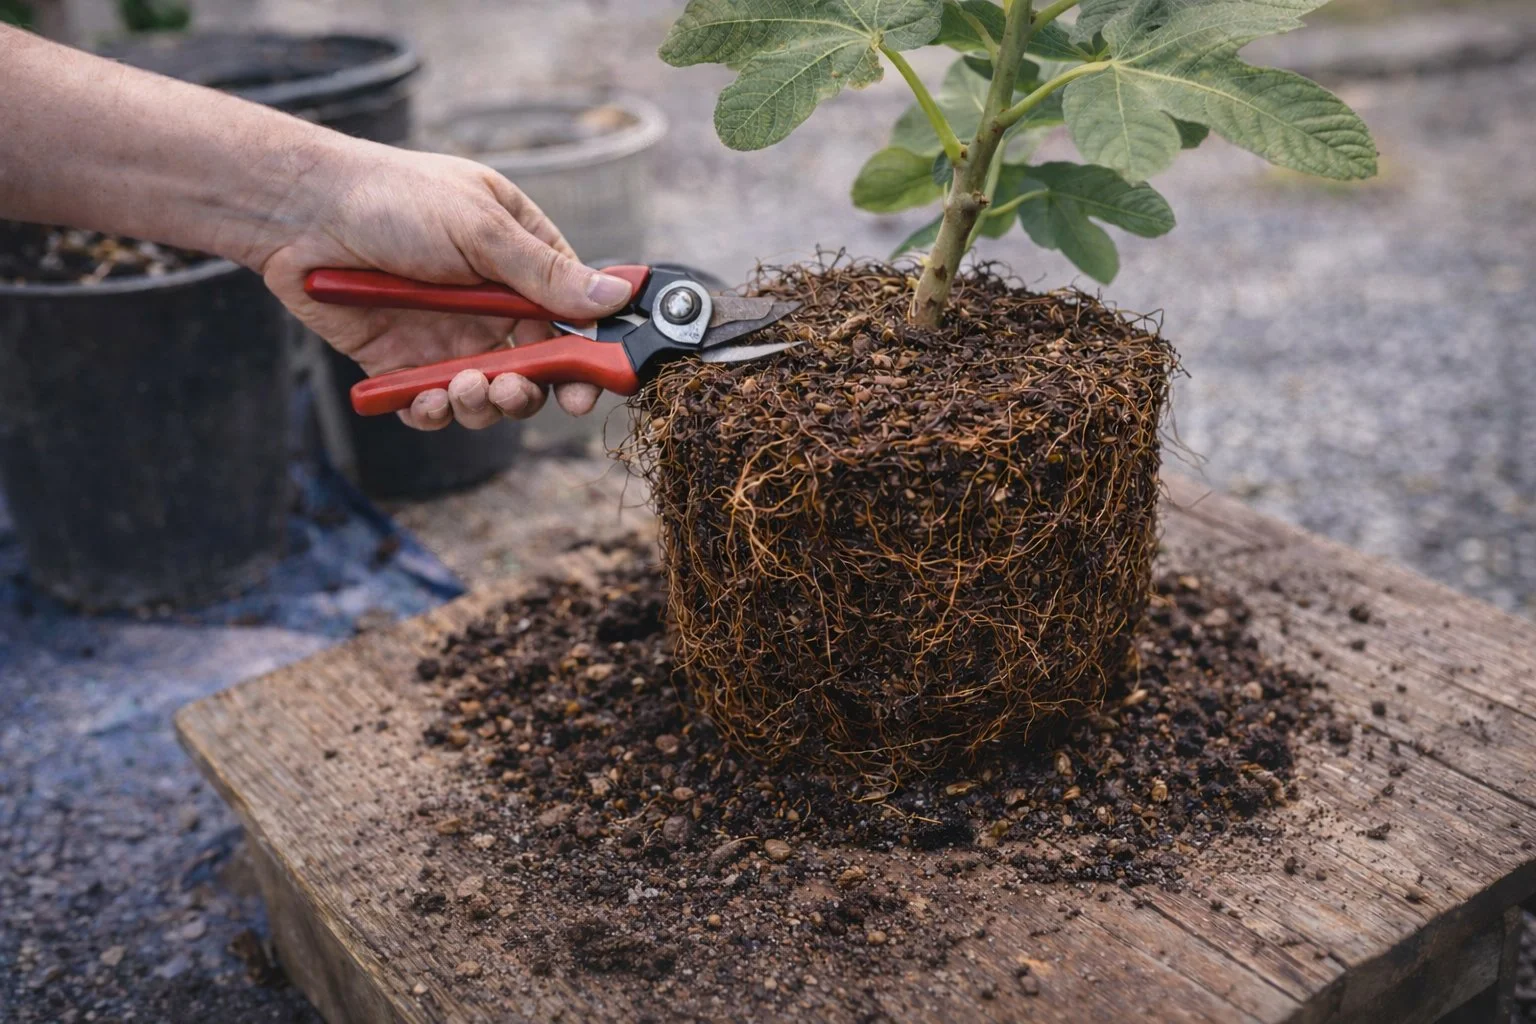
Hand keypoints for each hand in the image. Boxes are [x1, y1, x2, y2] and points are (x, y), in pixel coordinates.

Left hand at [258, 145, 634, 429]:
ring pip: (489, 395)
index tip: (589, 386)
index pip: (573, 316)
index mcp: (522, 259)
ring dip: (484, 404)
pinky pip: (433, 406)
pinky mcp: (404, 363)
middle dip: (531, 390)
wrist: (299, 212)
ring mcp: (450, 336)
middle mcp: (492, 303)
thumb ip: (545, 273)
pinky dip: (436, 413)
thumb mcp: (481, 229)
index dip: (587, 355)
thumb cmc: (392, 198)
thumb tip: (615, 297)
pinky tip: (428, 400)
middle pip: (537, 368)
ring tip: (465, 385)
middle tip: (511, 389)